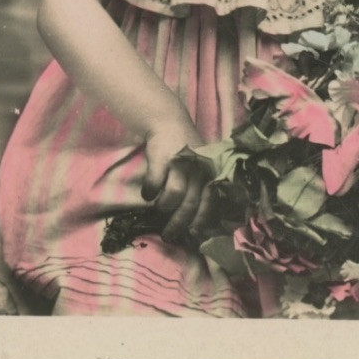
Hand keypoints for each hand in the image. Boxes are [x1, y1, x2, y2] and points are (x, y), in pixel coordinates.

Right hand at [141, 111, 212, 243]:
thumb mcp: (201, 168)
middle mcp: (199, 169)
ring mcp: (181, 163)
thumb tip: (198, 224)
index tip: (192, 235)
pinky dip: (150, 192)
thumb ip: (202, 189)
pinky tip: (147, 194)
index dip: (201, 220)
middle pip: (190, 203)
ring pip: (175, 195)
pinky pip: (154, 184)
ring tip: (159, 206)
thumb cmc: (187, 152)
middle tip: (168, 236)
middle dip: (178, 223)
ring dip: (164, 206)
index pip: (210, 201)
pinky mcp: (162, 158)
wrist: (169, 123)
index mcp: (210, 173)